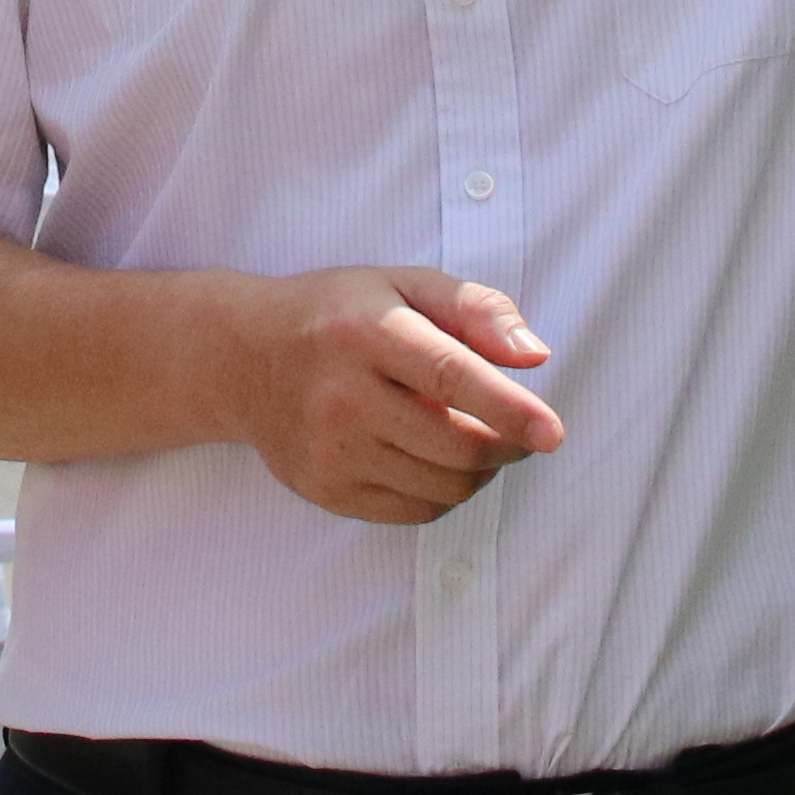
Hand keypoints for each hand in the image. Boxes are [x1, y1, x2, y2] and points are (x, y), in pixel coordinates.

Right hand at [226, 268, 560, 524]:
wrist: (243, 358)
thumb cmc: (339, 314)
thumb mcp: (404, 284)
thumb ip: (476, 308)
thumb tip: (534, 356)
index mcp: (367, 333)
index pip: (451, 376)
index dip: (509, 410)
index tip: (552, 433)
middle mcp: (343, 397)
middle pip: (456, 445)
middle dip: (508, 446)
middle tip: (521, 430)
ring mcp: (330, 451)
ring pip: (443, 486)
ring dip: (480, 471)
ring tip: (472, 437)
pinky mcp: (325, 489)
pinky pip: (415, 511)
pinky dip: (445, 492)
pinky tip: (434, 459)